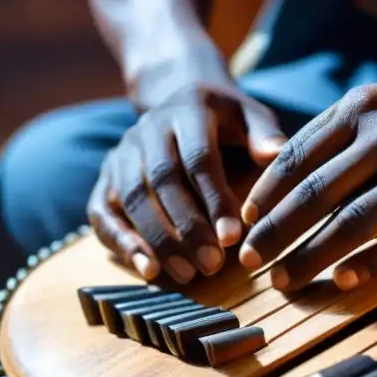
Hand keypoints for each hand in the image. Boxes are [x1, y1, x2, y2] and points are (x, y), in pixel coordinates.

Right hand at [87, 79, 285, 282]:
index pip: (198, 158)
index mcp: (187, 110)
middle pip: (161, 181)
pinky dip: (121, 242)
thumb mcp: (250, 116)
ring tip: (187, 274)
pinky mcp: (105, 177)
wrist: (181, 102)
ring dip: (158, 240)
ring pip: (132, 199)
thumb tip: (274, 153)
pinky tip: (148, 270)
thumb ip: (263, 134)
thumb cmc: (227, 121)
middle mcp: (147, 129)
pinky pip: (102, 212)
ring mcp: (122, 153)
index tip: (232, 238)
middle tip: (212, 264)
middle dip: (186, 227)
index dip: (214, 199)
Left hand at [237, 58, 376, 290]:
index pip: (297, 156)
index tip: (243, 223)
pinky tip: (343, 283)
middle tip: (248, 262)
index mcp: (363, 109)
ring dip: (310, 256)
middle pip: (315, 193)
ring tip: (284, 281)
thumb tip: (287, 169)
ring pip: (352, 221)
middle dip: (275, 232)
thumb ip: (342, 132)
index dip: (265, 194)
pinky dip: (369, 263)